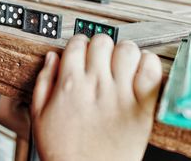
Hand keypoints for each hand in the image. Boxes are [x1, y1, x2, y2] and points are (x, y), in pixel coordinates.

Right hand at [31, 35, 161, 160]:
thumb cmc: (64, 149)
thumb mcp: (40, 115)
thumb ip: (44, 81)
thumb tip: (52, 58)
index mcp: (70, 84)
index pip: (77, 43)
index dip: (79, 44)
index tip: (82, 52)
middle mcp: (96, 84)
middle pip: (102, 41)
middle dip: (100, 45)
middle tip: (101, 58)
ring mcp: (121, 94)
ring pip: (127, 49)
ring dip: (124, 52)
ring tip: (121, 64)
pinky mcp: (142, 105)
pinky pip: (150, 71)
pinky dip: (148, 64)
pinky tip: (139, 71)